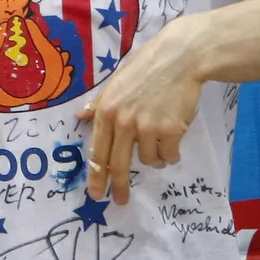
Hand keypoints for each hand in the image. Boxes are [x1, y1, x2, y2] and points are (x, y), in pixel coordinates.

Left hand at [78, 16, 206, 204]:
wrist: (179, 59)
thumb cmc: (146, 68)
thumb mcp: (115, 82)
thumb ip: (98, 103)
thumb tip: (80, 116)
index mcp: (106, 111)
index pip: (98, 151)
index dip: (96, 175)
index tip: (95, 193)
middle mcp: (123, 122)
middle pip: (119, 165)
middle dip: (119, 186)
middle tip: (120, 201)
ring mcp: (147, 127)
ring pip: (149, 160)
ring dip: (154, 156)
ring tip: (159, 135)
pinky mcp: (171, 130)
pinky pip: (169, 155)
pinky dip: (171, 151)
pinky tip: (173, 134)